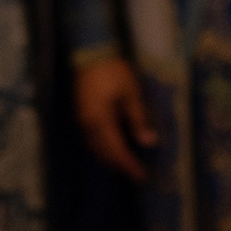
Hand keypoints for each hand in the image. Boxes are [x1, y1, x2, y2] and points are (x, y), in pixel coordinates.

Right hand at [75, 55, 155, 180]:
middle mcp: (88, 125)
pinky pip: (91, 139)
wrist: (90, 54)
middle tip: (136, 173)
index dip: (129, 165)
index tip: (141, 176)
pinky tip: (113, 147)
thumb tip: (149, 142)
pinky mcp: (81, 114)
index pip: (116, 150)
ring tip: (126, 164)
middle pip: (103, 153)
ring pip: (95, 148)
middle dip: (120, 165)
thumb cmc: (113, 71)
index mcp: (101, 120)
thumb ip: (138, 119)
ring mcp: (82, 120)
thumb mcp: (131, 93)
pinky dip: (103, 147)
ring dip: (110, 158)